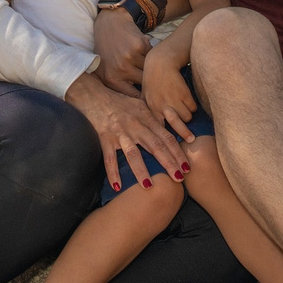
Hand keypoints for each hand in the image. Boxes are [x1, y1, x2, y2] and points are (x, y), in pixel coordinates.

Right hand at [63, 72, 189, 191]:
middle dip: (168, 162)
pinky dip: (112, 172)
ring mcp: (120, 133)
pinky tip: (117, 186)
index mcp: (146, 119)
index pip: (166, 137)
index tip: (188, 166)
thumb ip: (154, 119)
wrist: (94, 96)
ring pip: (133, 154)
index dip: (178, 152)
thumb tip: (169, 131)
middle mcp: (136, 126)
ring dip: (142, 170)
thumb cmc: (119, 102)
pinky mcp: (104, 138)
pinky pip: (109, 158)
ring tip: (149, 186)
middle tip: (179, 178)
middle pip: (155, 146)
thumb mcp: (140, 106)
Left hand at [93, 7, 147, 94]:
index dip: (145, 97)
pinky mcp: (140, 46)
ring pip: (151, 70)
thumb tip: (135, 105)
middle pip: (145, 83)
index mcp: (112, 79)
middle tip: (152, 79)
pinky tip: (140, 48)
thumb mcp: (104, 70)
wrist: (110, 23)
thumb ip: (117, 87)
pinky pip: (152, 56)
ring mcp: (130, 57)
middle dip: (149, 81)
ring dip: (150, 66)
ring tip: (143, 61)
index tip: (150, 96)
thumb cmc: (107, 49)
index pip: (134, 96)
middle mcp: (121, 69)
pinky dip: (149, 53)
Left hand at [141, 49, 197, 138]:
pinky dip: (192, 106)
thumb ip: (148, 111)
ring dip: (188, 115)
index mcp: (152, 109)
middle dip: (185, 134)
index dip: (166, 139)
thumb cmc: (151, 80)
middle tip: (191, 140)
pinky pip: (193, 107)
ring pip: (187, 117)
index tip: (171, 148)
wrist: (161, 62)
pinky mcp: (185, 94)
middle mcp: (163, 106)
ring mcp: (175, 100)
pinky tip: (187, 100)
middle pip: (177, 126)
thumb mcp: (145, 96)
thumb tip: (149, 128)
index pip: (159, 129)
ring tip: (184, 111)